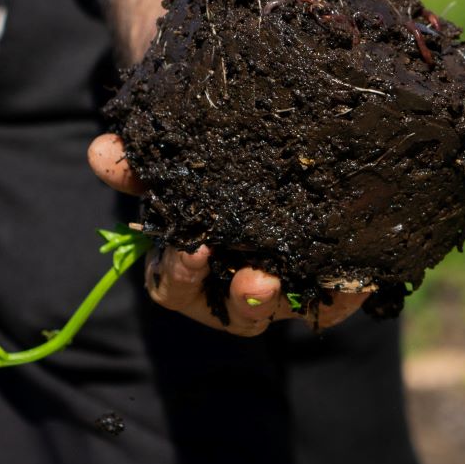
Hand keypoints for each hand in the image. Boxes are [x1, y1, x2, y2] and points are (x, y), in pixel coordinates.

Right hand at [87, 133, 371, 335]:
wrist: (270, 156)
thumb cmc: (206, 170)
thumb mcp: (172, 164)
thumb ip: (140, 163)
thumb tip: (102, 153)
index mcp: (191, 269)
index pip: (177, 284)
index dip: (181, 271)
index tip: (193, 248)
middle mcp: (237, 288)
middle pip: (240, 310)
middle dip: (247, 297)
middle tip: (257, 278)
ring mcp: (285, 290)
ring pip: (290, 307)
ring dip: (297, 296)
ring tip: (300, 277)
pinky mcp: (329, 284)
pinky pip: (339, 295)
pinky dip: (349, 288)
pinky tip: (362, 274)